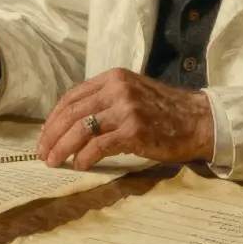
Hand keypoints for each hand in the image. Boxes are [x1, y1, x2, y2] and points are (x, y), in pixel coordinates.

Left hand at [36, 68, 213, 170]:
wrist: (199, 121)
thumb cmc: (165, 111)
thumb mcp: (132, 94)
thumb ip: (105, 101)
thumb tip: (73, 124)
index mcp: (113, 78)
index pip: (72, 97)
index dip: (53, 118)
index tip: (45, 135)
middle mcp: (117, 89)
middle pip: (71, 113)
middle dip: (52, 135)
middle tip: (43, 153)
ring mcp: (126, 109)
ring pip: (81, 129)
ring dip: (62, 148)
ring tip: (54, 162)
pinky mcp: (134, 131)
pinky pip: (99, 145)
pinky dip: (84, 157)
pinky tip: (79, 165)